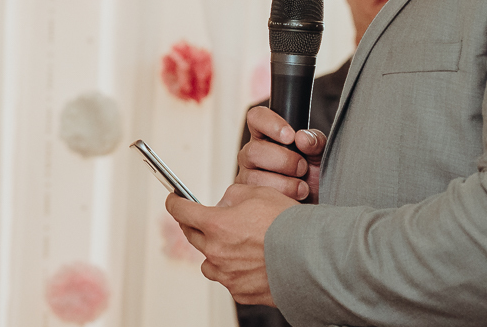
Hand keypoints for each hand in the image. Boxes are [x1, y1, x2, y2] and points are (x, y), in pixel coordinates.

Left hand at [165, 184, 300, 305]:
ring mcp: (227, 275)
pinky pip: (228, 279)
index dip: (175, 203)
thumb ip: (231, 197)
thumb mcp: (256, 194)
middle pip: (192, 236)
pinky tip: (251, 262)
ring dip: (214, 251)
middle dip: (196, 224)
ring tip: (235, 244)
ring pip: (208, 262)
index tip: (174, 200)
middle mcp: (216, 252)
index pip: (181, 211)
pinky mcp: (241, 292)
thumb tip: (222, 205)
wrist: (313, 256)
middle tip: (206, 218)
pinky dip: (233, 270)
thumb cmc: (288, 224)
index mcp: (215, 225)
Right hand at [237, 106, 326, 201]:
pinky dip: (279, 198)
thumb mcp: (320, 154)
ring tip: (303, 188)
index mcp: (266, 135)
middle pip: (254, 150)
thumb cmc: (315, 175)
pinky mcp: (248, 198)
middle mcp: (252, 154)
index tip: (290, 136)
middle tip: (303, 167)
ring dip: (284, 183)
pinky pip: (256, 198)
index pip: (256, 117)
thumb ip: (314, 140)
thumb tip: (301, 138)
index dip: (271, 124)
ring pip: (254, 176)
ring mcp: (247, 176)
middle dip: (283, 160)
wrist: (317, 204)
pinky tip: (293, 199)